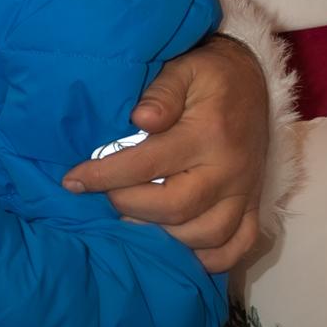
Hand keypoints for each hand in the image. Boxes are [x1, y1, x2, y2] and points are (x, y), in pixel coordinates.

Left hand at [61, 35, 268, 272]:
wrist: (252, 79)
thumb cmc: (207, 75)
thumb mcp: (183, 69)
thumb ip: (161, 93)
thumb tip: (139, 120)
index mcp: (207, 135)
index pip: (147, 166)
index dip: (104, 176)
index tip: (72, 180)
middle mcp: (229, 170)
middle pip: (174, 208)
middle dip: (128, 205)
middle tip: (105, 194)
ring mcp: (245, 192)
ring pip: (204, 235)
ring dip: (163, 235)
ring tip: (133, 215)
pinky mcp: (254, 205)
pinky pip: (237, 246)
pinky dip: (208, 257)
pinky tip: (178, 247)